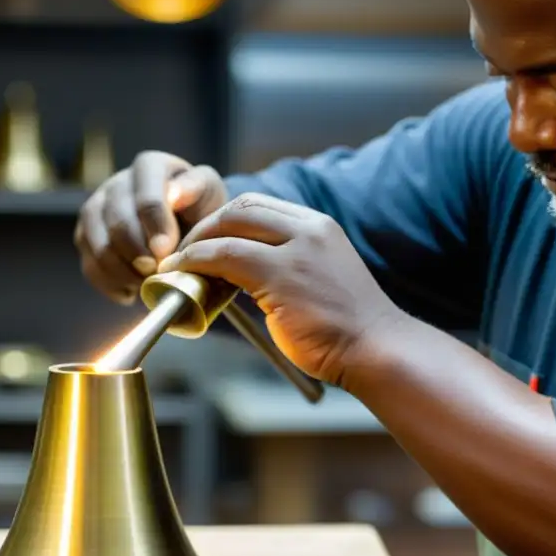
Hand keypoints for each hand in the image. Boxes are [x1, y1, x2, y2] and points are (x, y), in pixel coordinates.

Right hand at [74, 152, 226, 304]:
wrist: (184, 219)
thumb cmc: (198, 204)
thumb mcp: (208, 190)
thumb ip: (195, 188)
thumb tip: (174, 194)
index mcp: (149, 166)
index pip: (146, 197)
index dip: (155, 227)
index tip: (166, 251)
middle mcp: (116, 183)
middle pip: (118, 223)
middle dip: (138, 253)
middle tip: (156, 273)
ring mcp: (96, 209)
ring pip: (99, 246)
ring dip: (124, 272)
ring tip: (148, 284)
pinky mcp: (86, 236)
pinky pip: (89, 265)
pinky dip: (110, 284)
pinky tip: (131, 292)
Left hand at [158, 192, 404, 384]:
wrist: (377, 350)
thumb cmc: (349, 328)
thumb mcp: (322, 278)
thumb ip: (291, 265)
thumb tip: (246, 272)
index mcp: (320, 227)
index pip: (261, 205)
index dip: (226, 219)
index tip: (207, 239)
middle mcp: (309, 229)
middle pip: (241, 208)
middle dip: (205, 226)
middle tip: (184, 251)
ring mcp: (296, 250)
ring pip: (228, 227)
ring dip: (195, 242)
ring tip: (178, 264)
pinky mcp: (281, 275)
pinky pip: (223, 256)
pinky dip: (196, 261)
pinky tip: (185, 274)